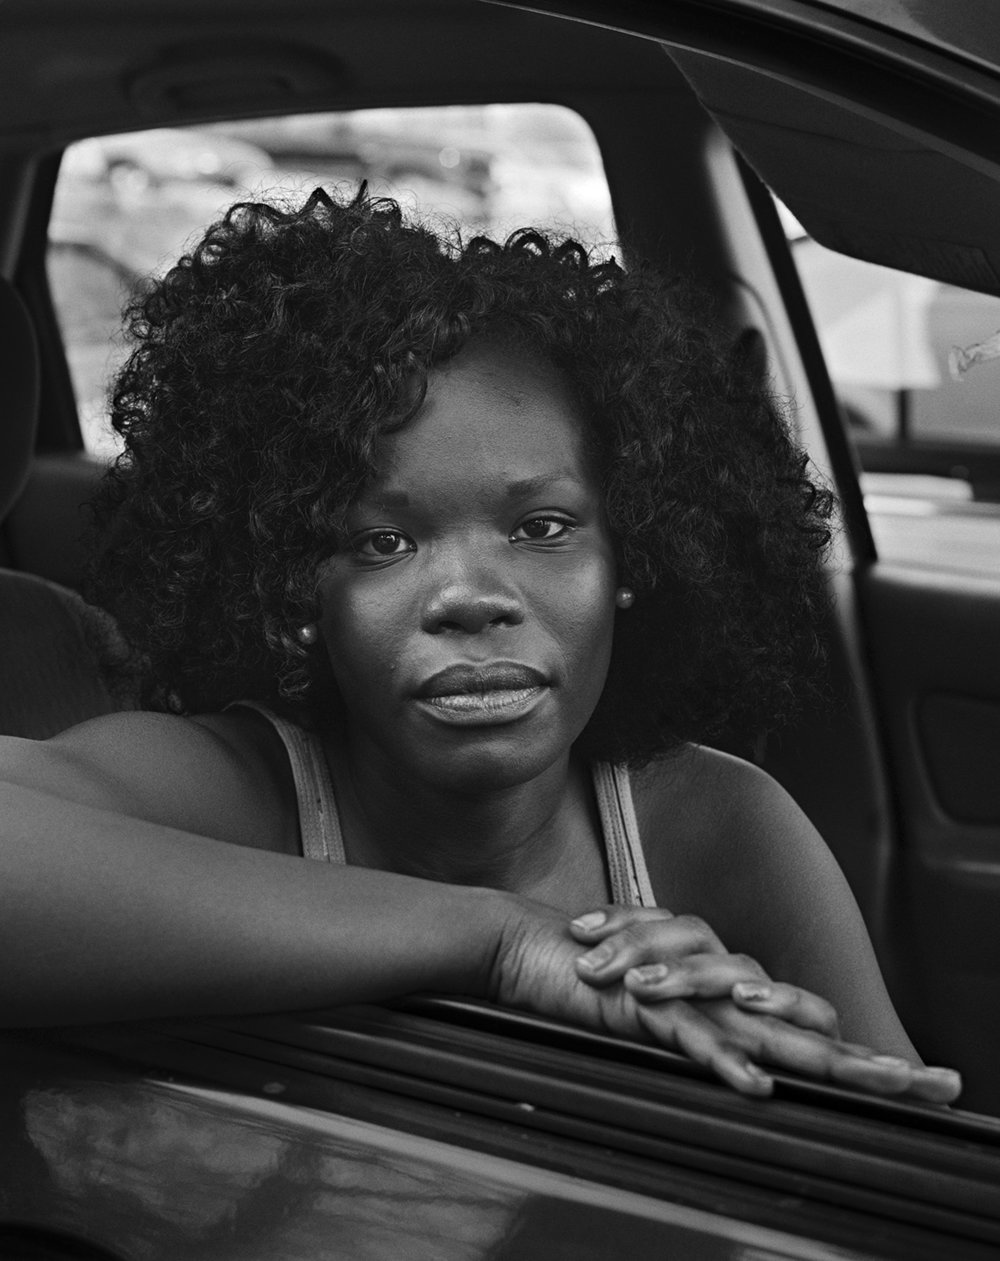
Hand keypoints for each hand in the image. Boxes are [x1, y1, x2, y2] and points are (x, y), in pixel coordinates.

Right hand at [492, 901, 960, 1102]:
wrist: (526, 946)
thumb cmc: (589, 980)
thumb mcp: (653, 1015)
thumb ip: (700, 1034)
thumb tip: (752, 1067)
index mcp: (718, 995)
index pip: (800, 1021)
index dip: (854, 1051)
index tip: (915, 1083)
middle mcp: (711, 989)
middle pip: (802, 1022)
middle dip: (865, 1058)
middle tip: (928, 1084)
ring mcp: (679, 994)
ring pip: (760, 1024)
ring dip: (816, 1054)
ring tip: (871, 1081)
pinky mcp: (639, 1004)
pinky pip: (689, 1035)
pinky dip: (723, 1059)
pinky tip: (755, 1084)